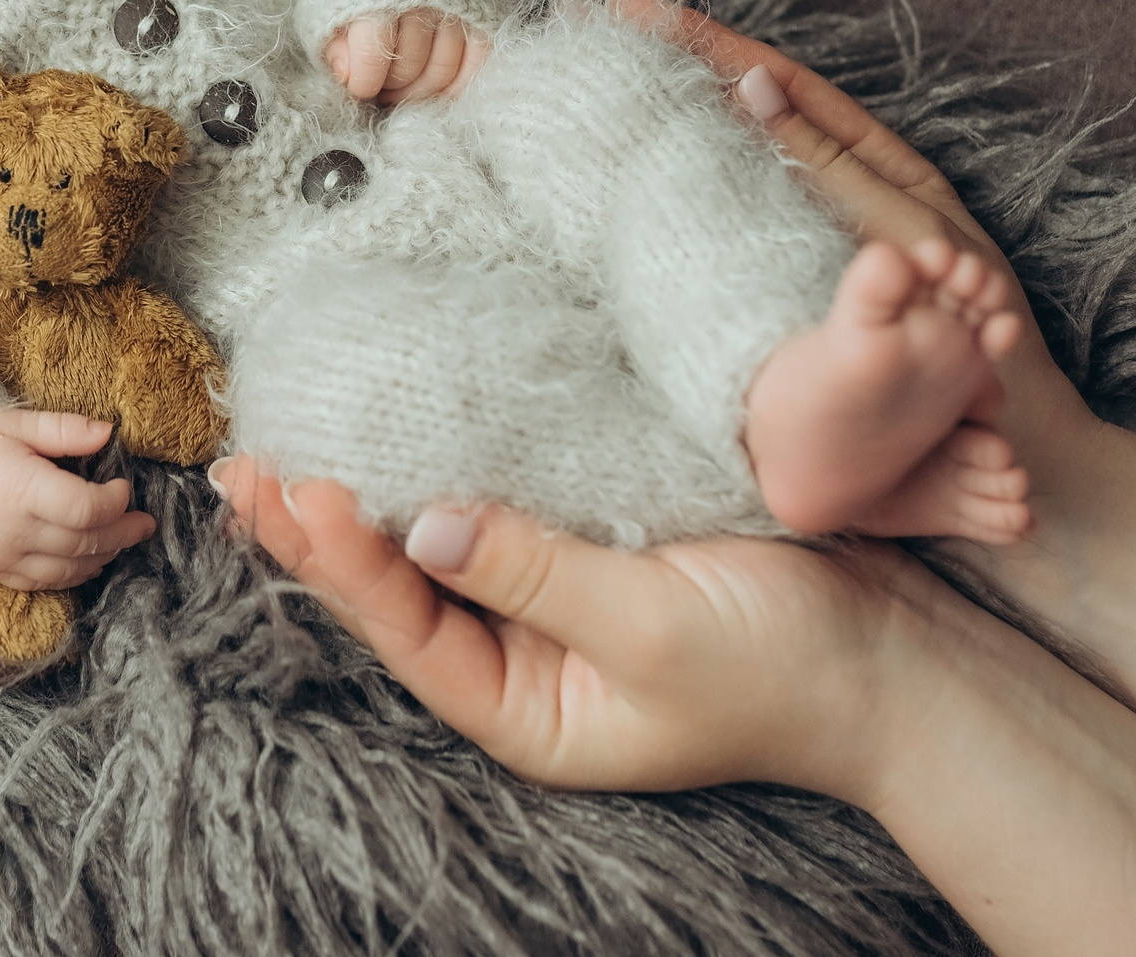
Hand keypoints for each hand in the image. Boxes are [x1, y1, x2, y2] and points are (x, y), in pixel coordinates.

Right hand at [0, 408, 153, 588]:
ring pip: (68, 570)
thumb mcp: (9, 423)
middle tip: (144, 524)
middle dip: (122, 534)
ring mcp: (3, 557)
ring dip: (102, 557)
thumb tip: (108, 432)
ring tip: (122, 541)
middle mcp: (16, 531)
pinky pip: (42, 583)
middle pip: (85, 543)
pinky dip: (72, 575)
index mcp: (23, 490)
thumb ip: (62, 430)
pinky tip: (86, 562)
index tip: (123, 487)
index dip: (115, 502)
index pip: (87, 510)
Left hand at [210, 460, 1135, 954]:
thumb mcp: (655, 627)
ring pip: (424, 546)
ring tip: (279, 440)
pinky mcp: (581, 548)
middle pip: (389, 590)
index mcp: (524, 709)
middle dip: (314, 527)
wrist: (896, 665)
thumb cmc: (787, 666)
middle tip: (239, 458)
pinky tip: (391, 425)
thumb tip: (424, 520)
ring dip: (358, 490)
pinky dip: (431, 464)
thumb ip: (537, 572)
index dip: (336, 556)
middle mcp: (517, 663)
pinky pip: (483, 508)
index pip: (401, 626)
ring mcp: (545, 608)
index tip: (288, 484)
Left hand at [323, 9, 487, 105]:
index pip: (372, 61)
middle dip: (392, 89)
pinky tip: (441, 84)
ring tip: (406, 84)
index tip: (359, 86)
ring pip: (445, 69)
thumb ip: (333, 36)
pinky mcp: (486, 1)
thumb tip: (347, 77)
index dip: (363, 84)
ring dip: (423, 90)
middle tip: (382, 88)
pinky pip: (479, 59)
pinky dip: (460, 81)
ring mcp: (459, 0)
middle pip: (410, 69)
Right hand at [602, 0, 1096, 468]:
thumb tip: (748, 84)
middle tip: (598, 31)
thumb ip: (823, 160)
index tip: (627, 10)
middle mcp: (845, 179)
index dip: (700, 40)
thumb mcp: (897, 228)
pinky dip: (692, 183)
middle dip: (674, 62)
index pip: (772, 74)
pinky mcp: (808, 276)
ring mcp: (826, 223)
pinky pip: (739, 210)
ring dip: (674, 115)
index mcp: (873, 155)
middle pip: (747, 99)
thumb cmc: (974, 329)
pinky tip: (648, 177)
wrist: (1015, 426)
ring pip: (737, 151)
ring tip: (606, 84)